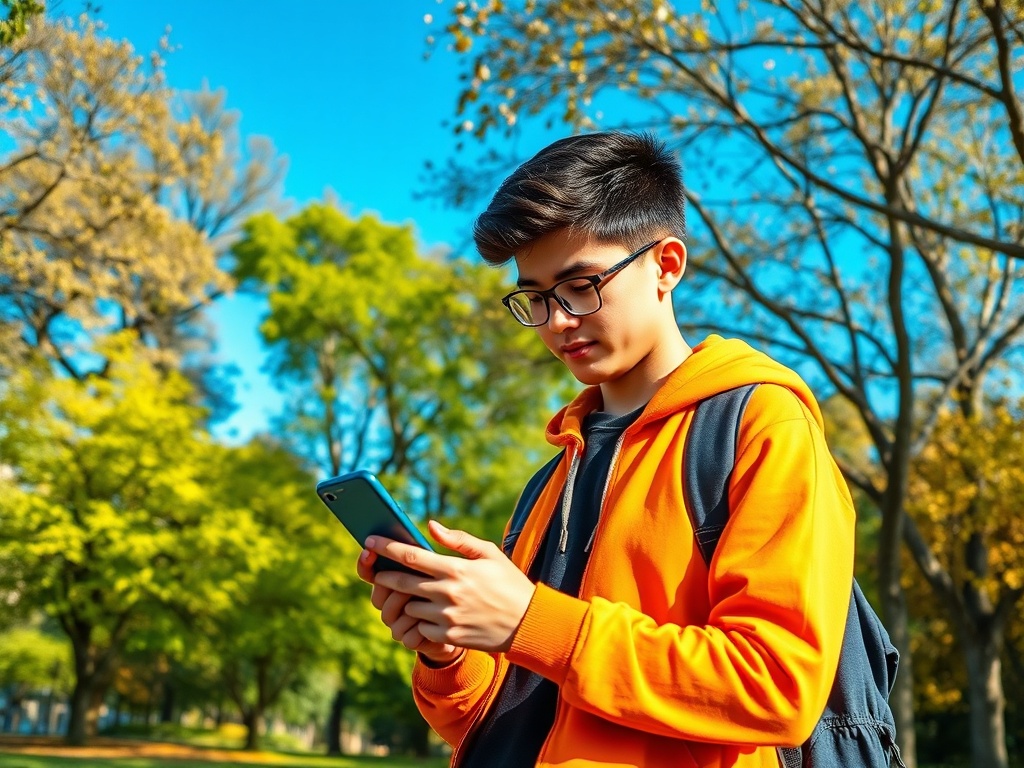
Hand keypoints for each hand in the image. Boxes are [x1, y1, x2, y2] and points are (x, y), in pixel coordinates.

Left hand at [365, 520, 535, 652]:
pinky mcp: (449, 637)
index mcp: (456, 569)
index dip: (386, 548)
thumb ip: (457, 540)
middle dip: (385, 576)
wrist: (528, 623)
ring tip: (418, 596)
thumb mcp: (489, 554)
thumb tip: (430, 526)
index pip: (411, 556)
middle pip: (401, 583)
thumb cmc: (509, 583)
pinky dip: (423, 622)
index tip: (369, 541)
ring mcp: (446, 618)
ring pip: (410, 607)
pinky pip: (422, 628)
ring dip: (409, 601)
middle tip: (377, 571)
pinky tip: (433, 616)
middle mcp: (447, 593)